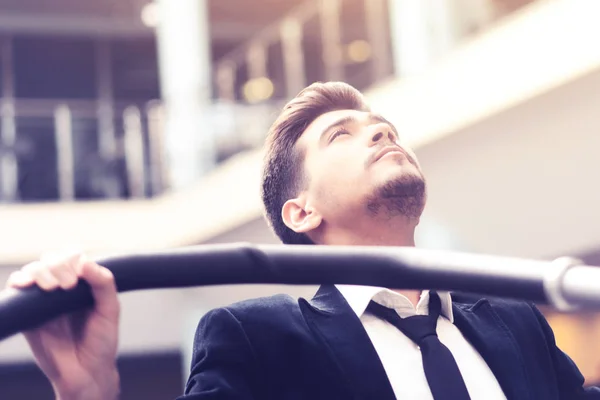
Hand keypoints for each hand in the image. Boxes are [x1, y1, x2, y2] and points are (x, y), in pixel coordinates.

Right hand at [5, 252, 120, 399]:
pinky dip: (17, 283)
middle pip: (51, 259)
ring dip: (39, 271)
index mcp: (83, 284)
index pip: (73, 257)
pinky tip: (24, 285)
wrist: (85, 372)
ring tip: (50, 288)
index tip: (78, 277)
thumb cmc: (101, 342)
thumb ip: (103, 284)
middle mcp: (62, 288)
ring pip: (32, 271)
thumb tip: (84, 262)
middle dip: (57, 265)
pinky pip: (15, 292)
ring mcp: (43, 300)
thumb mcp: (110, 310)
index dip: (73, 258)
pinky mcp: (27, 314)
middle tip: (68, 285)